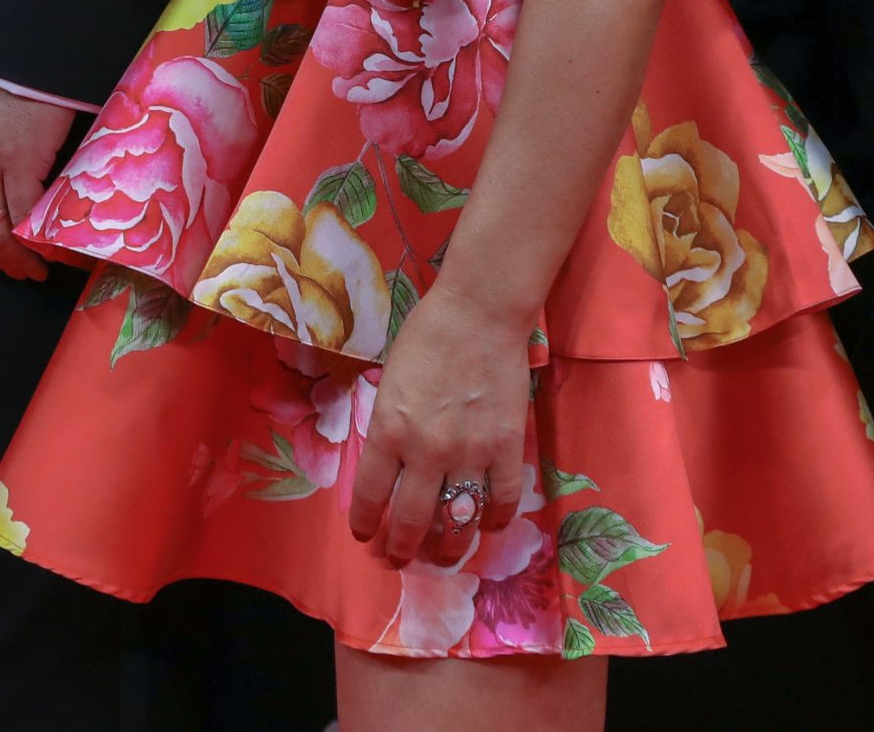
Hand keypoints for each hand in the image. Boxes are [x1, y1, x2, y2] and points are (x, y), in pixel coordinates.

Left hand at [346, 285, 531, 569]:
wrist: (479, 313)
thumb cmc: (426, 338)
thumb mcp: (388, 382)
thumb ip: (388, 427)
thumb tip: (389, 465)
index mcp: (388, 431)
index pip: (370, 496)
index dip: (366, 524)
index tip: (366, 536)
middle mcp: (425, 451)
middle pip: (412, 521)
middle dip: (403, 548)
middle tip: (400, 558)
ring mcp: (470, 454)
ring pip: (458, 522)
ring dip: (448, 548)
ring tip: (444, 556)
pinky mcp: (507, 449)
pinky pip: (503, 500)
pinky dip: (495, 520)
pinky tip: (489, 525)